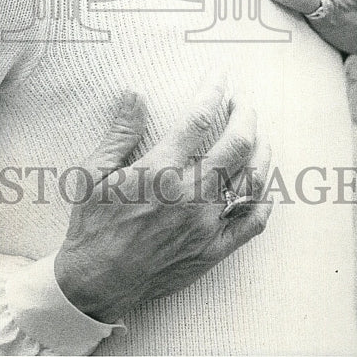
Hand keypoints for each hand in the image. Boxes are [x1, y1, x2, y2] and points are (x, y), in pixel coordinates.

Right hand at [53, 76, 271, 322]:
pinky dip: (264, 198)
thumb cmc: (92, 224)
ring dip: (261, 150)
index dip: (214, 90)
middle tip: (244, 103)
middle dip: (246, 115)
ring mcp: (206, 224)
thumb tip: (135, 94)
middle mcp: (189, 195)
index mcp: (159, 171)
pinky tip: (264, 183)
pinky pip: (252, 222)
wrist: (97, 282)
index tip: (221, 74)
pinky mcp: (213, 250)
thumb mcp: (93, 171)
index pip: (198, 118)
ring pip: (251, 179)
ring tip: (258, 135)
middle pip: (236, 144)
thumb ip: (119, 132)